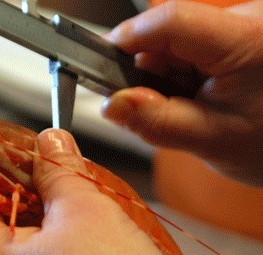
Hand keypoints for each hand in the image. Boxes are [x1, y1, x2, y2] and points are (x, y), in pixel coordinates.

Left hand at [0, 129, 176, 254]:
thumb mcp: (85, 214)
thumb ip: (59, 170)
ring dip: (37, 219)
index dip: (3, 164)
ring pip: (8, 241)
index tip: (31, 152)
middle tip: (57, 178)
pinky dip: (42, 246)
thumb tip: (49, 141)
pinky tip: (71, 239)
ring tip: (71, 208)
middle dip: (25, 191)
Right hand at [102, 1, 262, 185]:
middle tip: (147, 106)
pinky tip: (192, 98)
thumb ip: (157, 122)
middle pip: (167, 32)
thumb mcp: (211, 140)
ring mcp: (242, 27)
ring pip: (174, 42)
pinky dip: (179, 75)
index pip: (170, 20)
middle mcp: (247, 22)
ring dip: (163, 76)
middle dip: (145, 70)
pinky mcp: (236, 36)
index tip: (99, 61)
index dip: (127, 38)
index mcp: (247, 42)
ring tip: (183, 108)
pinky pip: (190, 48)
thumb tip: (112, 105)